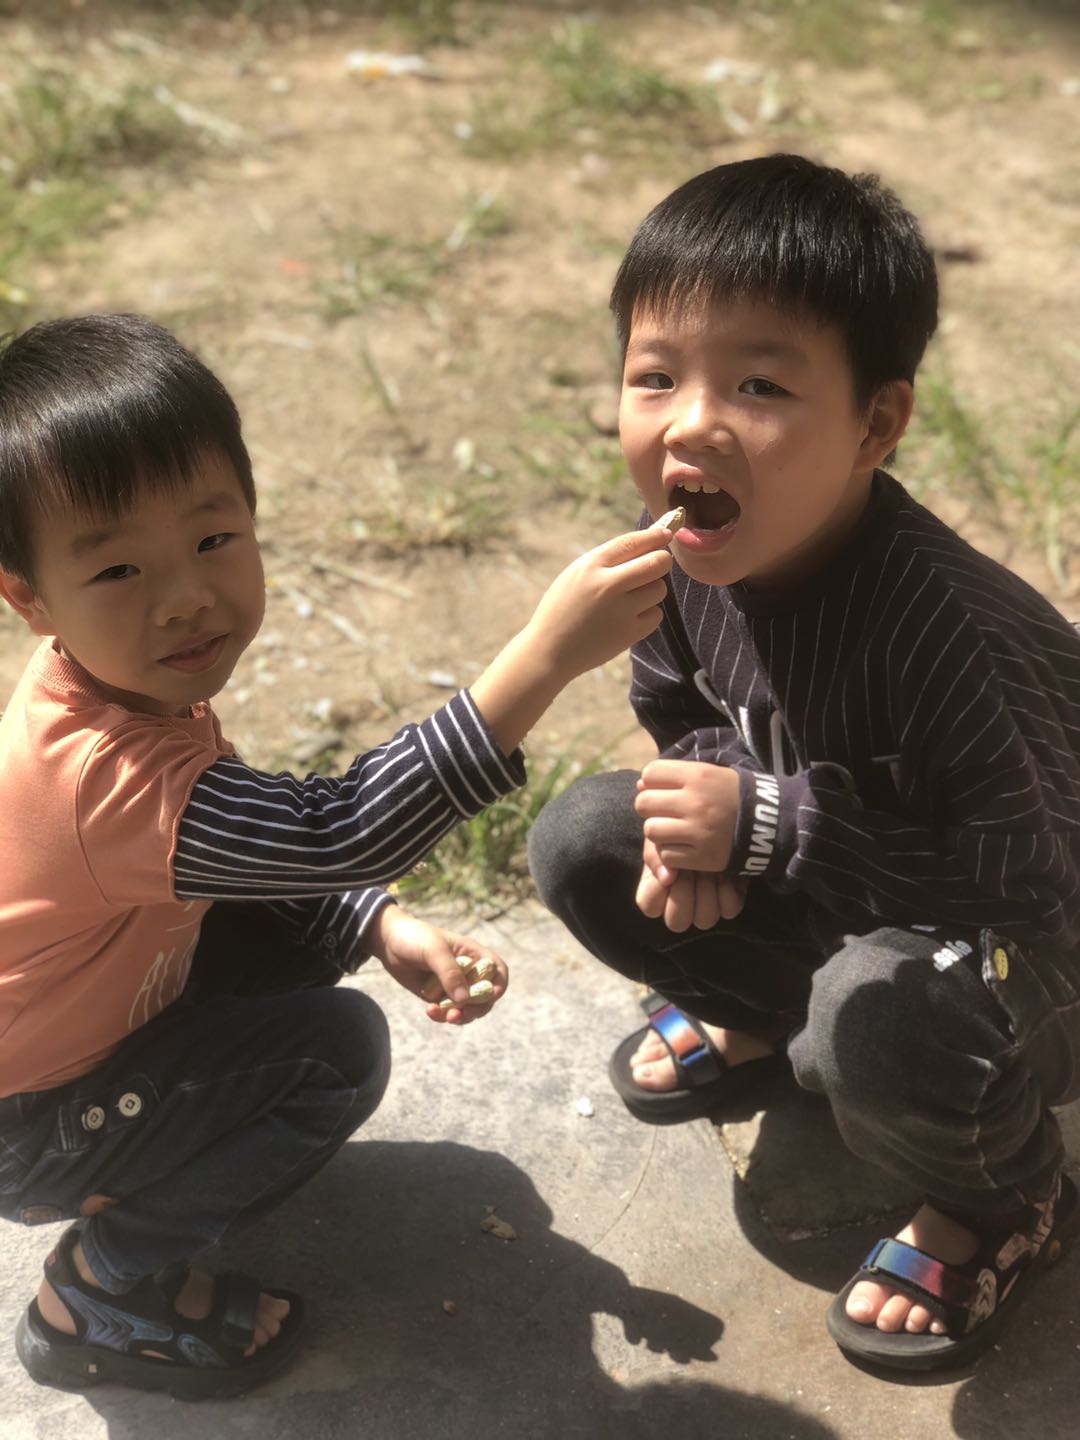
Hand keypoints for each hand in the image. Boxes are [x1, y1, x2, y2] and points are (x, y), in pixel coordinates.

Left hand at [367, 905, 507, 1025]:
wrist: (388, 941)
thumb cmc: (414, 937)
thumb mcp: (434, 950)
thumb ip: (449, 973)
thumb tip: (464, 999)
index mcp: (473, 954)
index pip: (498, 971)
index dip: (499, 985)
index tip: (491, 995)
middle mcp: (467, 972)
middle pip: (485, 996)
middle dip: (477, 1008)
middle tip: (461, 1014)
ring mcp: (452, 986)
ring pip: (468, 1008)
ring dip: (460, 1016)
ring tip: (444, 1016)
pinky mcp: (437, 996)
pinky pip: (448, 1012)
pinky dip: (442, 1016)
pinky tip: (429, 1011)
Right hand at [470, 523, 672, 755]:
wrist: (549, 650)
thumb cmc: (563, 608)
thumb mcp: (576, 574)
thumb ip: (607, 560)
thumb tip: (647, 545)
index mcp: (591, 565)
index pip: (633, 542)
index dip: (655, 536)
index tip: (666, 533)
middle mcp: (607, 585)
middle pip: (656, 563)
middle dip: (663, 560)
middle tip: (660, 563)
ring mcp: (620, 611)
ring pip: (659, 589)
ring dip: (652, 589)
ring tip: (633, 597)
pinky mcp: (629, 633)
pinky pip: (656, 615)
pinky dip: (648, 614)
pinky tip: (629, 617)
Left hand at [634, 759, 739, 871]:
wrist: (769, 824)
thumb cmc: (733, 795)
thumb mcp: (710, 774)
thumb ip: (676, 775)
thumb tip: (640, 785)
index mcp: (697, 776)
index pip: (650, 773)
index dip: (651, 781)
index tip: (662, 789)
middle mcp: (695, 802)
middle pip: (644, 803)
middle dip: (649, 808)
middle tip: (664, 812)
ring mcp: (697, 830)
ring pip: (651, 830)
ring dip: (658, 831)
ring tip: (673, 830)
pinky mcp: (701, 856)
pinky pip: (666, 855)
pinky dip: (670, 853)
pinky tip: (683, 847)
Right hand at [636, 838, 746, 931]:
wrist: (712, 823)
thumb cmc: (678, 833)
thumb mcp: (660, 839)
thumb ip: (655, 856)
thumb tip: (666, 878)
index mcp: (659, 894)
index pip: (650, 907)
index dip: (657, 891)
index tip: (668, 869)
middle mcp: (682, 907)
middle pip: (677, 922)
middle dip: (683, 893)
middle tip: (689, 868)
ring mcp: (706, 907)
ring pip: (704, 920)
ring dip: (706, 891)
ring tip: (708, 867)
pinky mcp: (729, 902)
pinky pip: (729, 909)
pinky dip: (727, 890)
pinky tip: (725, 871)